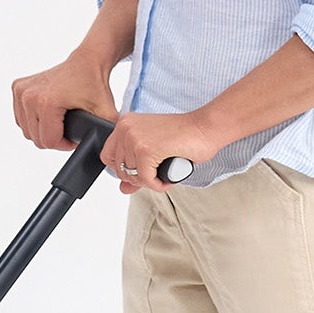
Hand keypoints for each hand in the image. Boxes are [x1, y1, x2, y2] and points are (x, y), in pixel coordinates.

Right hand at [11, 54, 116, 150]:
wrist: (86, 61)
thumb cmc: (94, 84)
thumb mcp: (106, 114)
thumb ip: (106, 135)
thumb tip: (104, 151)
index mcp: (46, 103)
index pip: (48, 141)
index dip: (64, 144)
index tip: (74, 137)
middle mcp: (29, 96)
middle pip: (36, 138)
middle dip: (53, 138)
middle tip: (68, 128)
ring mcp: (21, 91)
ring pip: (26, 129)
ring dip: (42, 130)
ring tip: (58, 121)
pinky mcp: (17, 87)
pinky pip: (21, 117)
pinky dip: (33, 119)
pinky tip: (47, 113)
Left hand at [103, 111, 219, 192]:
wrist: (205, 128)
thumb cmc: (184, 136)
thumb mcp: (153, 153)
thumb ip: (135, 170)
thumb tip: (123, 189)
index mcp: (124, 123)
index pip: (108, 156)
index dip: (125, 169)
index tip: (140, 170)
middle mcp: (125, 128)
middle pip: (120, 170)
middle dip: (139, 178)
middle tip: (157, 173)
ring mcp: (134, 138)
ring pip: (132, 176)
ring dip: (150, 182)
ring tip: (164, 173)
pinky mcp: (146, 150)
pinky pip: (145, 180)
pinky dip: (158, 184)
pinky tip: (168, 178)